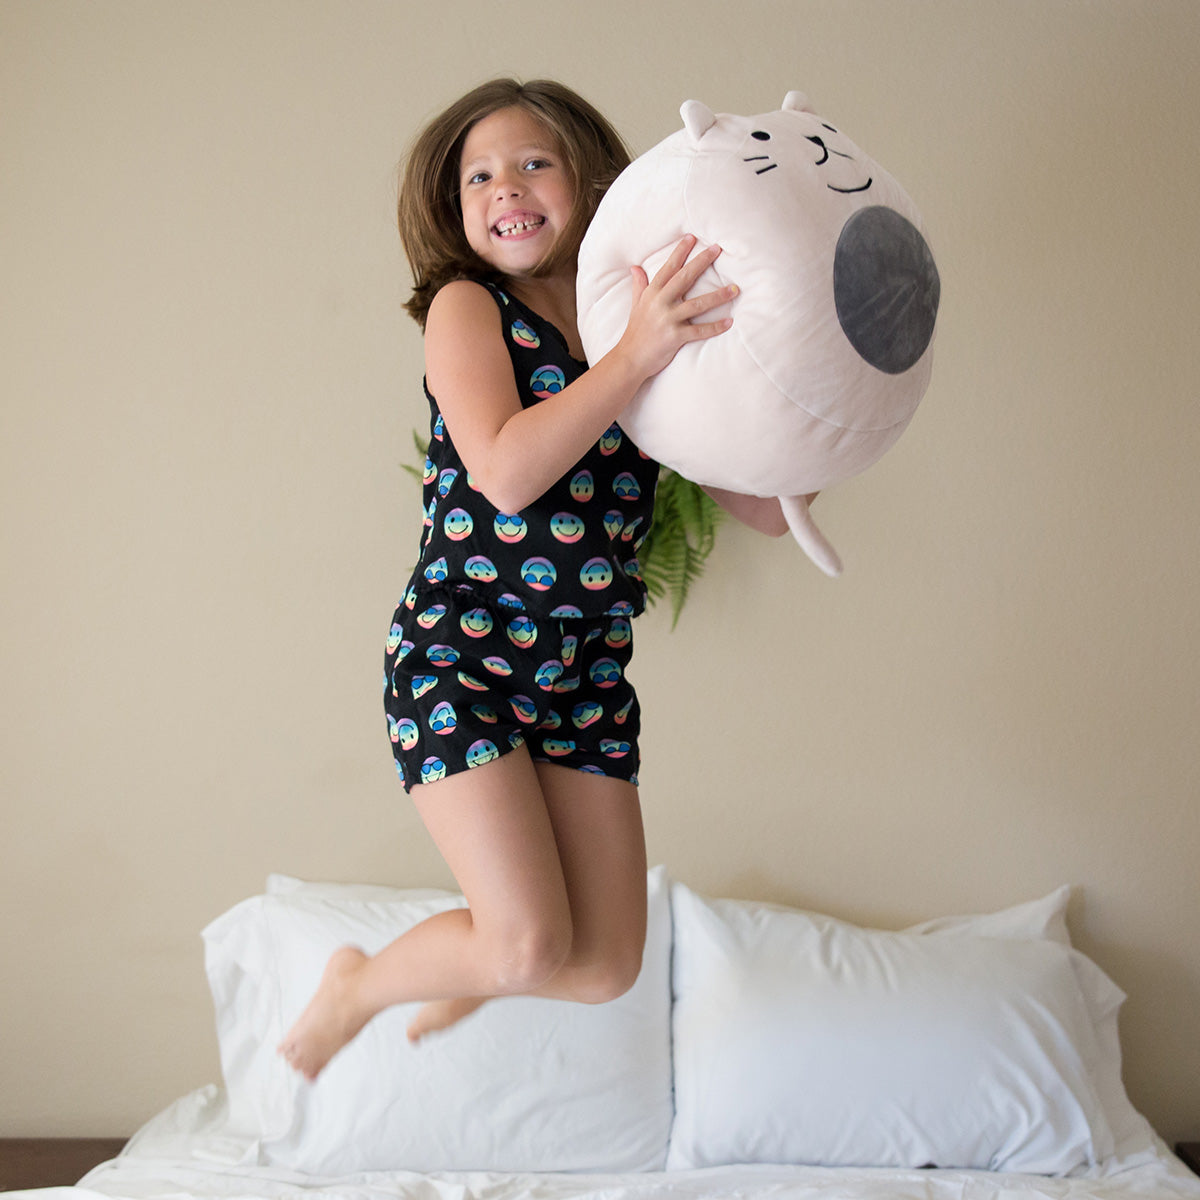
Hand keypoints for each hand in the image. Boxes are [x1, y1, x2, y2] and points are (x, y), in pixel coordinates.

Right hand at [615, 235, 736, 381]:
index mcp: (652, 293)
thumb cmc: (636, 332)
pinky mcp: (675, 337)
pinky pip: (699, 331)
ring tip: (735, 289)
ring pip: (697, 304)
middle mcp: (660, 303)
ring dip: (718, 296)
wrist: (630, 358)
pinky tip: (729, 322)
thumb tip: (635, 268)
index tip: (692, 238)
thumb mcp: (636, 305)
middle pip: (684, 278)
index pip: (668, 268)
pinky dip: (715, 327)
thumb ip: (639, 285)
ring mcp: (668, 320)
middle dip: (702, 262)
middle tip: (717, 249)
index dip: (680, 252)